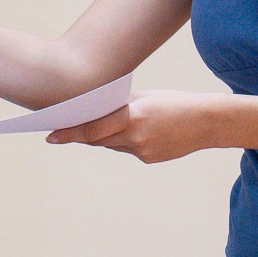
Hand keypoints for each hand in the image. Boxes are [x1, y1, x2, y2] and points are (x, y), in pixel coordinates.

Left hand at [44, 89, 221, 162]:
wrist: (207, 122)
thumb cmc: (174, 102)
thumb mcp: (145, 97)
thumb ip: (119, 105)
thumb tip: (94, 108)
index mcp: (133, 117)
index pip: (92, 129)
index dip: (69, 134)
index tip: (50, 137)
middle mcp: (135, 138)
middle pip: (97, 139)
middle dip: (80, 135)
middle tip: (60, 132)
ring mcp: (143, 152)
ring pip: (112, 144)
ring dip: (103, 136)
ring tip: (103, 124)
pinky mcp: (149, 159)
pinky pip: (128, 149)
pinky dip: (124, 140)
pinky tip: (136, 130)